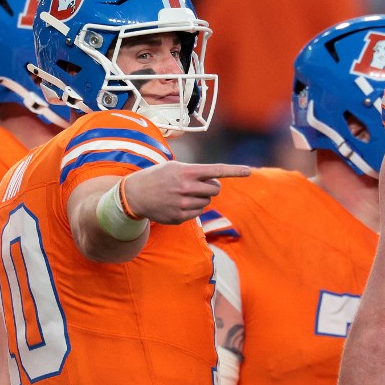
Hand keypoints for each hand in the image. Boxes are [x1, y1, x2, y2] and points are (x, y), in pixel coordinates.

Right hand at [123, 162, 250, 223]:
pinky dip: (193, 208)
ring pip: (207, 202)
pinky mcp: (180, 217)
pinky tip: (178, 203)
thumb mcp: (174, 167)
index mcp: (186, 172)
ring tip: (183, 194)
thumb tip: (216, 182)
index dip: (234, 171)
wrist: (134, 195)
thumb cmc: (158, 177)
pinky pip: (198, 212)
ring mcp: (183, 204)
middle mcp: (186, 188)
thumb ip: (196, 172)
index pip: (216, 171)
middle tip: (199, 185)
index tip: (249, 171)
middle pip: (215, 189)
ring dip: (200, 197)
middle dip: (212, 187)